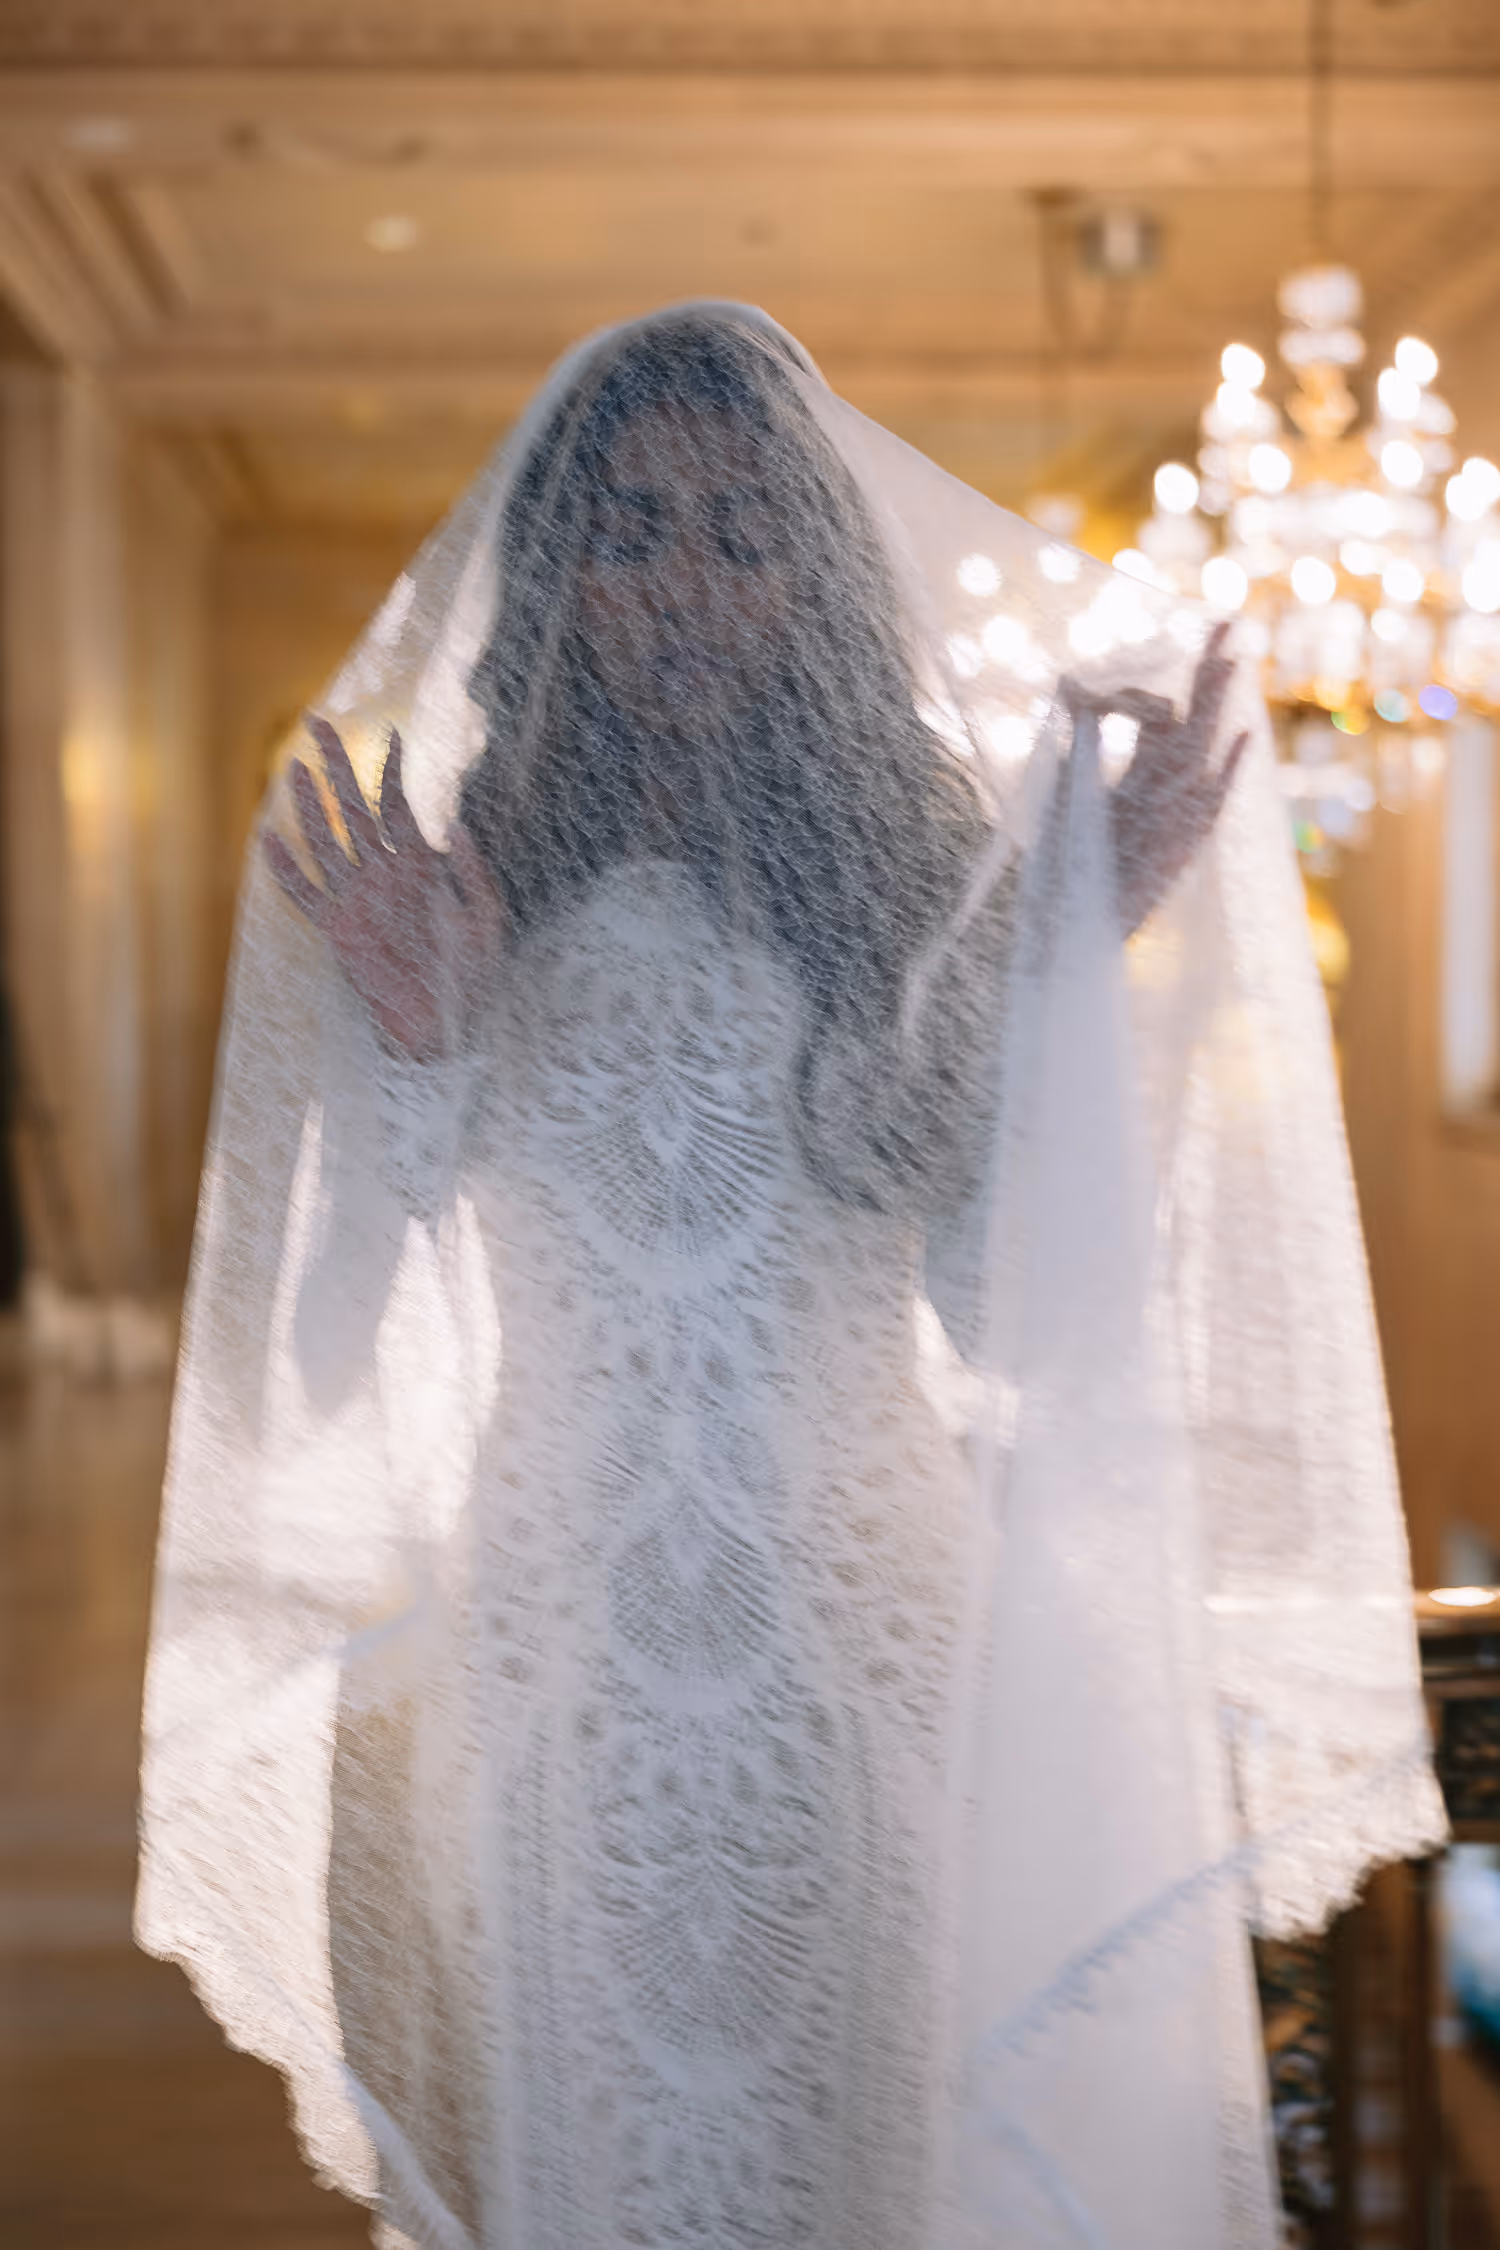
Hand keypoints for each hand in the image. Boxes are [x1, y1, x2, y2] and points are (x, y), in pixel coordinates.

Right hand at [262, 715, 503, 1061]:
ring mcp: (357, 900)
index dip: (393, 771)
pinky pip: (307, 895)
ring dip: (311, 807)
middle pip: (354, 810)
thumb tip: (457, 825)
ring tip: (295, 770)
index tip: (392, 736)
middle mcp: (383, 876)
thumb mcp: (486, 918)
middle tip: (318, 724)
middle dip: (336, 767)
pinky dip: (287, 870)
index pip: (398, 807)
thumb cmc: (471, 975)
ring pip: (327, 842)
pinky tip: (269, 840)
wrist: (445, 1023)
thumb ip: (474, 873)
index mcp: (419, 868)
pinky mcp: (338, 930)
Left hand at [1065, 621, 1249, 935]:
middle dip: (1208, 669)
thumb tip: (1071, 686)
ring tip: (1232, 656)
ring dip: (1218, 701)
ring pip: (1204, 745)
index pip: (1155, 711)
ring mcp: (1179, 810)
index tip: (1076, 689)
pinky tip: (1241, 736)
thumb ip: (1076, 745)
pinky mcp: (1184, 842)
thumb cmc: (1066, 867)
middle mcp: (1166, 784)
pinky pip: (1212, 803)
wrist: (1071, 924)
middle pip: (1194, 715)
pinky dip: (1225, 772)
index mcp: (1139, 772)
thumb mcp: (1064, 794)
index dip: (1130, 690)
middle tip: (1226, 619)